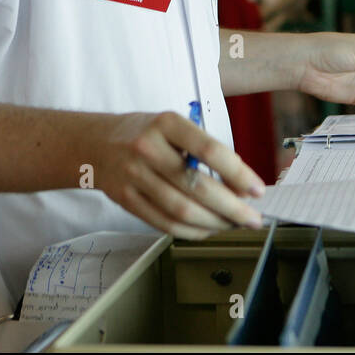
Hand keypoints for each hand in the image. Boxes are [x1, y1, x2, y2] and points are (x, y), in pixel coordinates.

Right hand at [93, 111, 265, 237]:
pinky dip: (192, 231)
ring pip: (181, 210)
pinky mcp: (126, 200)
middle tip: (253, 216)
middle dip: (232, 207)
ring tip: (234, 224)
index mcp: (167, 123)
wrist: (97, 144)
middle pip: (196, 186)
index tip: (257, 189)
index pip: (209, 150)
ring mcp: (134, 176)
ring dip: (214, 222)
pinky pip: (164, 224)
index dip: (237, 173)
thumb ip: (204, 149)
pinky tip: (209, 229)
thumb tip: (240, 184)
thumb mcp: (175, 127)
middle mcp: (148, 148)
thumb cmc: (147, 134)